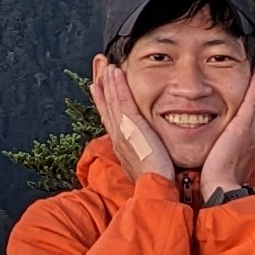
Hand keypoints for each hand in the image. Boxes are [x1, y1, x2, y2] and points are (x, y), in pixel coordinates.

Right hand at [87, 56, 176, 183]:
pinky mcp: (131, 126)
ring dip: (109, 83)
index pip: (109, 120)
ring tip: (108, 67)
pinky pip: (122, 101)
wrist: (155, 187)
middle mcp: (117, 137)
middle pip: (107, 108)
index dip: (103, 104)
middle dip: (103, 89)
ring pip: (112, 102)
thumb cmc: (156, 181)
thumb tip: (153, 150)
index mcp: (121, 146)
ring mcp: (122, 131)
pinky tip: (116, 73)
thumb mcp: (148, 166)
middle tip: (100, 73)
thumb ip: (148, 154)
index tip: (98, 90)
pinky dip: (117, 86)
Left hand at [197, 58, 254, 197]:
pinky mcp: (244, 128)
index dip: (253, 104)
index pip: (251, 120)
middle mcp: (253, 136)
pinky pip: (252, 102)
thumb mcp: (220, 163)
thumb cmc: (217, 181)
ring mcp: (250, 131)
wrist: (222, 189)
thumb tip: (209, 148)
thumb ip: (217, 152)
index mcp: (247, 145)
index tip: (253, 92)